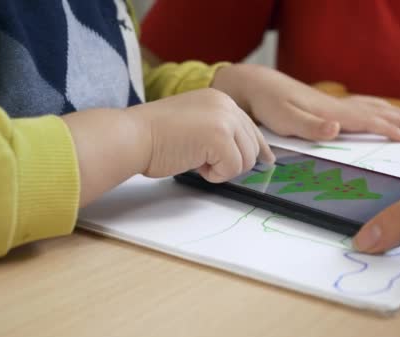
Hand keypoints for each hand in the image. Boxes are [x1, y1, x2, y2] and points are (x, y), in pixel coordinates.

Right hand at [129, 88, 273, 180]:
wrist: (133, 136)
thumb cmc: (156, 136)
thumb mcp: (196, 124)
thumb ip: (220, 131)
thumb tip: (249, 154)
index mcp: (220, 99)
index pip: (250, 126)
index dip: (259, 147)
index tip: (267, 159)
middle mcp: (226, 104)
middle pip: (251, 147)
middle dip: (231, 162)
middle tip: (204, 162)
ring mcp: (224, 119)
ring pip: (245, 160)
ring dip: (221, 169)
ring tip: (195, 159)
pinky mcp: (219, 137)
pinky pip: (232, 169)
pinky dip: (214, 175)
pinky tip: (194, 163)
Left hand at [211, 64, 399, 140]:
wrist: (253, 85)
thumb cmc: (267, 105)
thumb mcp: (286, 119)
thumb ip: (311, 126)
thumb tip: (337, 129)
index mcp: (330, 113)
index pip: (366, 120)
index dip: (388, 129)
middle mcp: (334, 107)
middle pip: (374, 111)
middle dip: (398, 119)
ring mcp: (330, 105)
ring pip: (367, 107)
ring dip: (389, 112)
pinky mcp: (322, 105)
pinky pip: (356, 106)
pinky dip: (372, 108)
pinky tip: (371, 111)